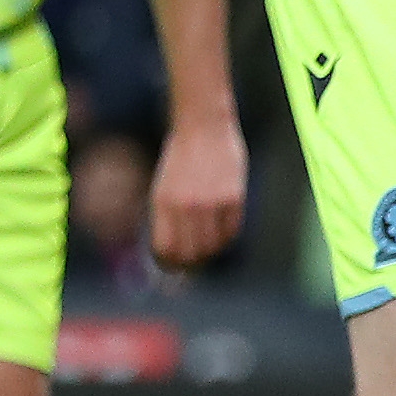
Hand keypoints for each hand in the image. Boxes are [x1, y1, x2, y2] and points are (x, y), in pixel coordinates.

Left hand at [149, 109, 248, 272]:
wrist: (203, 126)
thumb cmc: (181, 157)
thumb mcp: (164, 187)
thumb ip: (168, 217)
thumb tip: (174, 250)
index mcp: (162, 202)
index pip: (166, 248)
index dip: (170, 263)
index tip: (174, 269)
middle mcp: (185, 206)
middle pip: (191, 251)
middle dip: (191, 263)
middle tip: (193, 265)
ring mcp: (211, 202)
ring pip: (213, 244)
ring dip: (211, 252)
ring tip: (209, 249)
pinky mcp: (233, 196)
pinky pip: (232, 229)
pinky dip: (227, 237)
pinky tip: (222, 234)